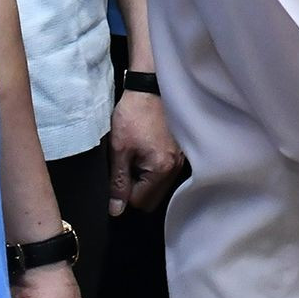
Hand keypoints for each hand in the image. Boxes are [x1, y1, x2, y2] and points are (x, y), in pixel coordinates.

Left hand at [108, 89, 184, 215]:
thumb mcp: (119, 150)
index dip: (123, 194)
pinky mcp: (182, 151)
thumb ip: (118, 183)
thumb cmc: (134, 115)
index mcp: (161, 169)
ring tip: (135, 157)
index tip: (117, 176)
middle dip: (137, 189)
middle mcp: (177, 167)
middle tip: (125, 167)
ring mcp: (182, 159)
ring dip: (145, 179)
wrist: (151, 88)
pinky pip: (166, 172)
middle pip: (153, 198)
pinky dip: (154, 169)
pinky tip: (146, 151)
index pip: (139, 202)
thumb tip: (117, 210)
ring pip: (160, 186)